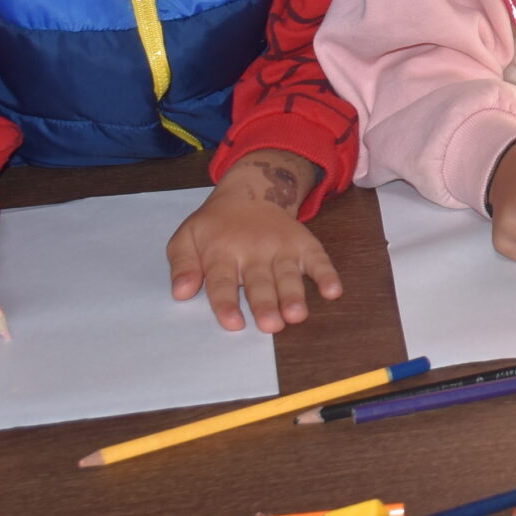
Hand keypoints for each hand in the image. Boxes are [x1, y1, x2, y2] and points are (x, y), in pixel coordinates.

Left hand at [166, 150, 339, 332]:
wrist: (252, 190)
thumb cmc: (216, 225)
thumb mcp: (187, 237)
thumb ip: (182, 264)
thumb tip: (181, 292)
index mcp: (222, 252)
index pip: (222, 281)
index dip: (227, 303)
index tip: (234, 324)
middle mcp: (254, 251)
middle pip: (259, 281)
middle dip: (266, 303)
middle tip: (270, 325)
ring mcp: (282, 247)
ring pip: (288, 274)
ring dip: (293, 294)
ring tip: (297, 315)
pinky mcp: (304, 244)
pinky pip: (318, 259)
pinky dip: (327, 274)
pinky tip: (333, 291)